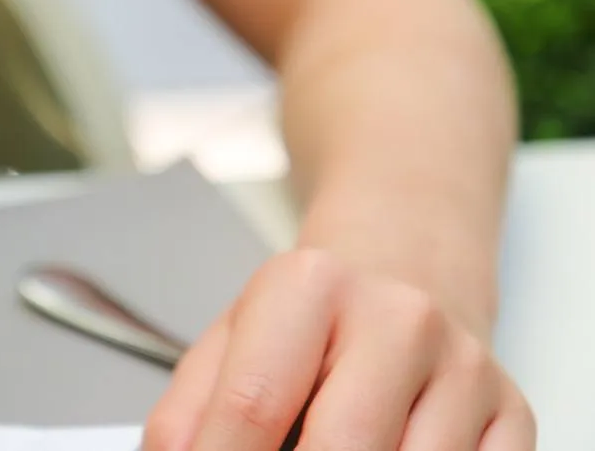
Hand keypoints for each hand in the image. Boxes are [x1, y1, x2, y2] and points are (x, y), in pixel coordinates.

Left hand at [143, 250, 534, 450]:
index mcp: (310, 286)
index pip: (255, 406)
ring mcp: (465, 368)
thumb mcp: (230, 340)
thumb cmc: (311, 319)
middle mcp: (398, 318)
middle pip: (341, 450)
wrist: (405, 268)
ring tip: (321, 450)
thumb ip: (187, 412)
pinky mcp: (513, 415)